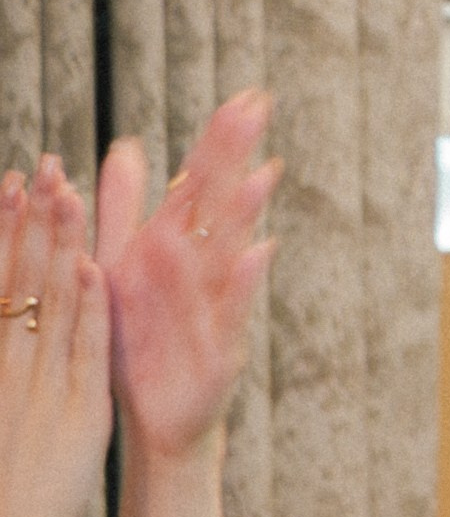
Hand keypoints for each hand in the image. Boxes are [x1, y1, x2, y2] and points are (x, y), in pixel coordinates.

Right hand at [0, 165, 112, 516]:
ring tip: (69, 193)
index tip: (9, 183)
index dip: (1, 230)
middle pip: (20, 278)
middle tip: (44, 166)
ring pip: (53, 302)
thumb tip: (7, 311)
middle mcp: (7, 364)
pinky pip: (85, 351)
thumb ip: (3, 359)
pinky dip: (89, 308)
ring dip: (62, 245)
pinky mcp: (78, 414)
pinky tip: (96, 268)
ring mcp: (42, 386)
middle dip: (32, 220)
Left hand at [98, 89, 276, 464]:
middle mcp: (203, 272)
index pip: (202, 184)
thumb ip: (123, 205)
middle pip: (221, 204)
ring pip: (231, 253)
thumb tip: (127, 145)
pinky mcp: (218, 351)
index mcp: (179, 248)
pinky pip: (230, 313)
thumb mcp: (121, 264)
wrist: (154, 419)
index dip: (221, 142)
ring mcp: (216, 309)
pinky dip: (243, 285)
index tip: (245, 97)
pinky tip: (256, 254)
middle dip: (237, 157)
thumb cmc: (144, 343)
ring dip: (245, 214)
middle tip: (259, 109)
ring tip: (261, 173)